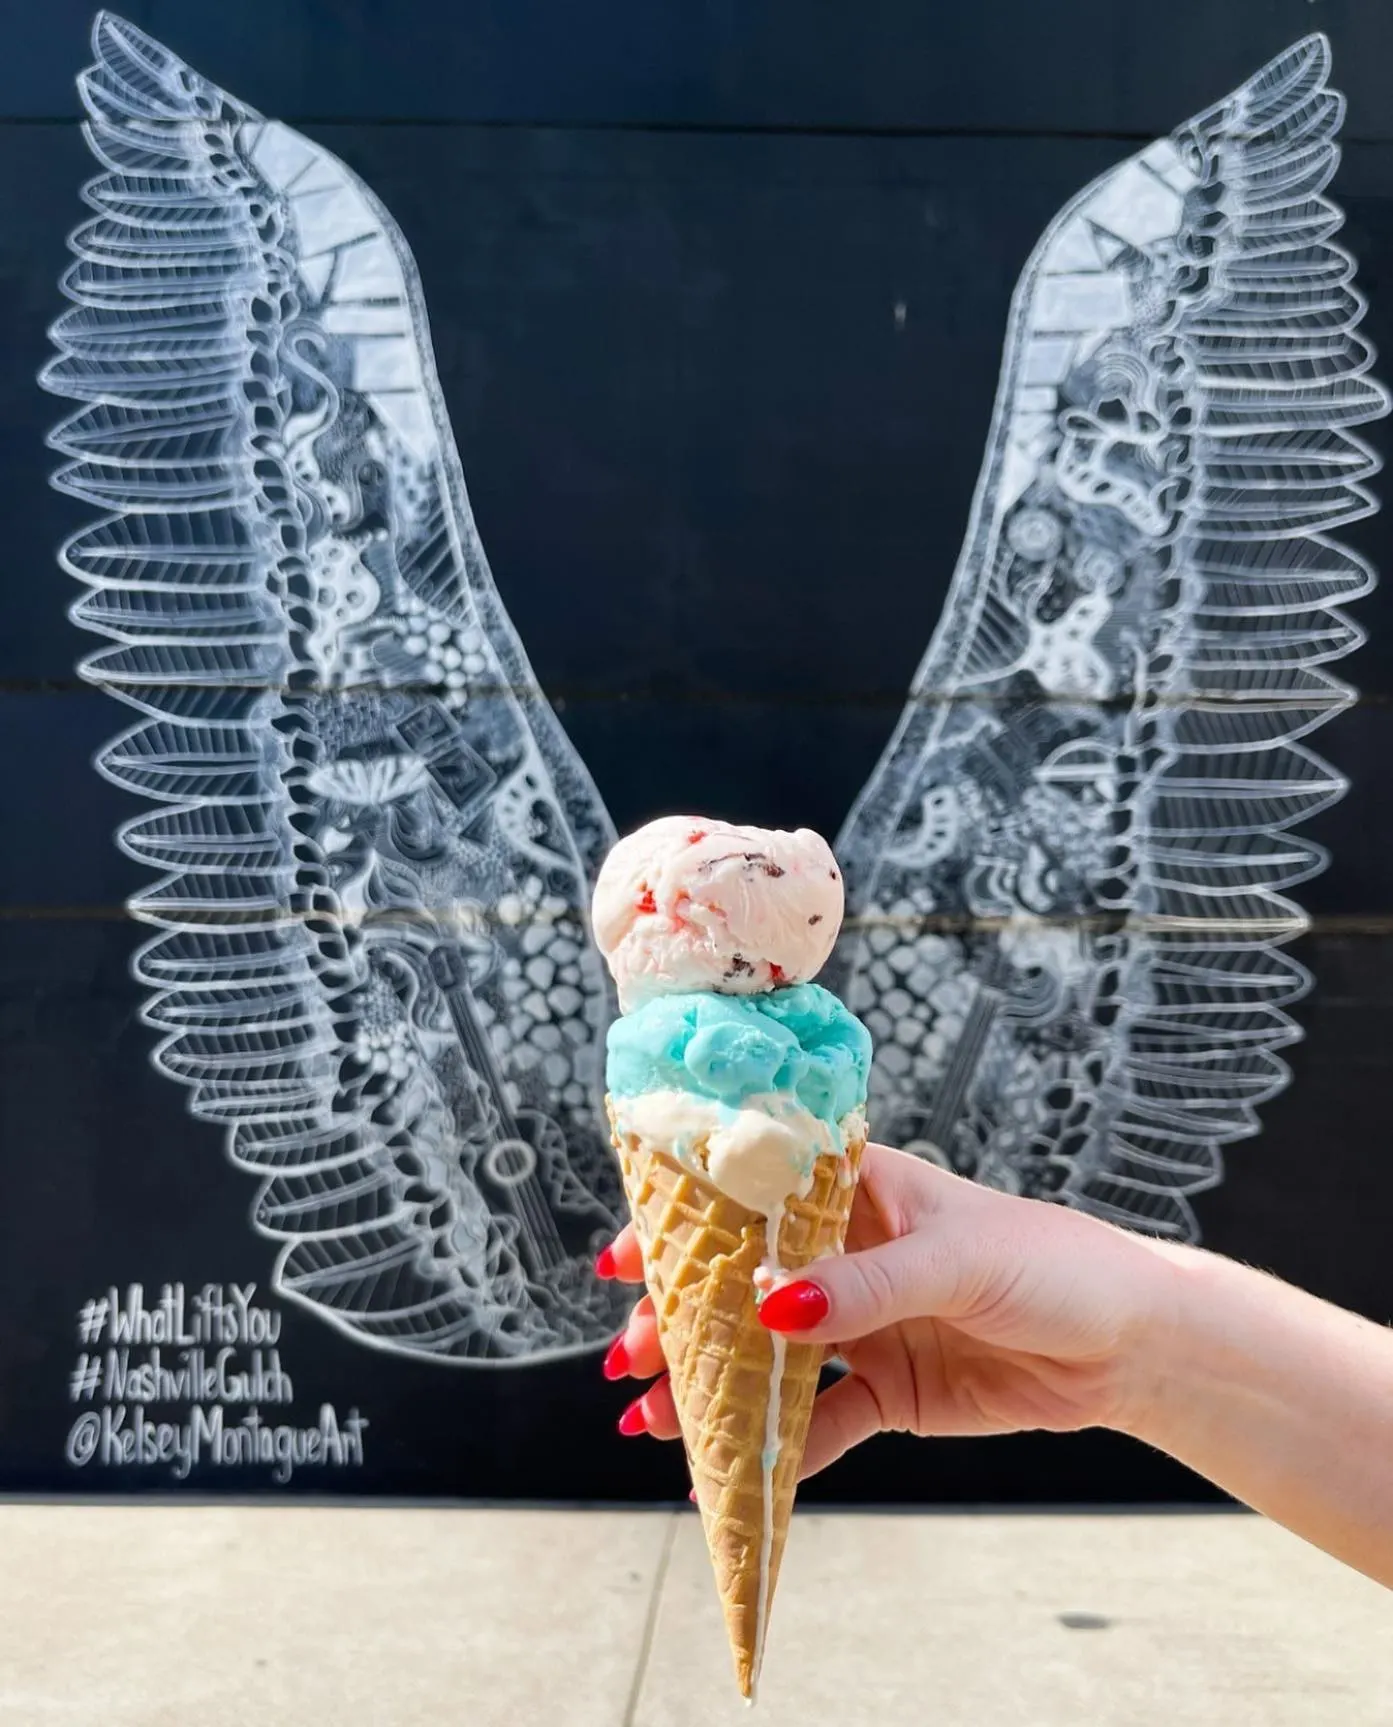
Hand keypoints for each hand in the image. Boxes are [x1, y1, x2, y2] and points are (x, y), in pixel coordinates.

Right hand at [597, 1140, 1176, 1476]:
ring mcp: (866, 1324)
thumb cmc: (1051, 1264)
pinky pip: (819, 1420)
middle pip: (746, 1284)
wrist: (1130, 1347)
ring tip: (650, 1419)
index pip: (756, 1198)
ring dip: (712, 1384)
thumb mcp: (955, 1261)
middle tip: (630, 1357)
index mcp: (861, 1192)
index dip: (686, 1226)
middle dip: (683, 1319)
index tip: (625, 1258)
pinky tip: (726, 1472)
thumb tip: (772, 1306)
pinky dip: (774, 1449)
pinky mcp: (890, 1390)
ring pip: (768, 1355)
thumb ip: (864, 1288)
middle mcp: (852, 1255)